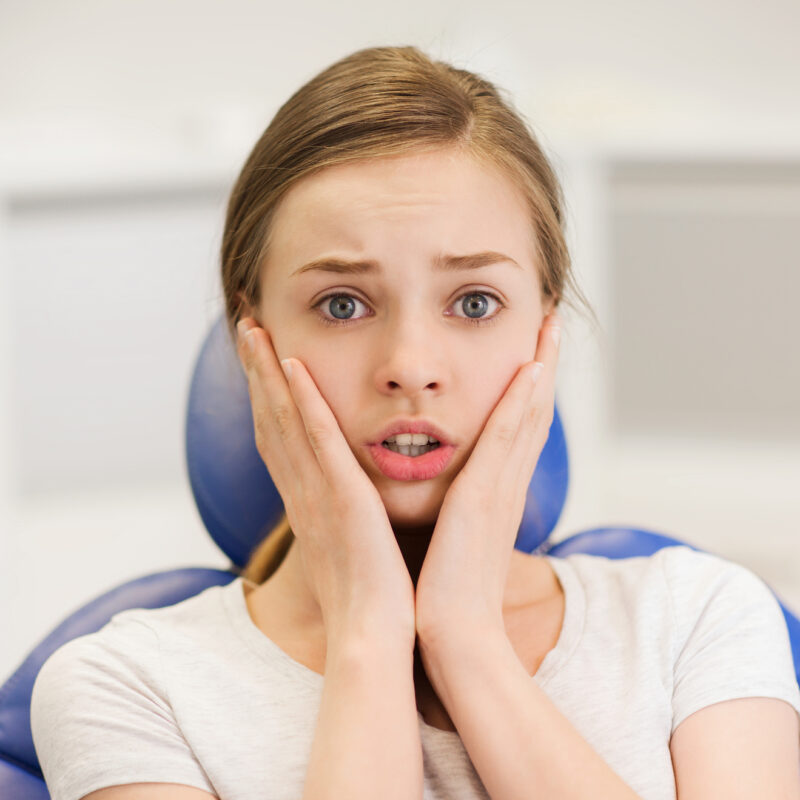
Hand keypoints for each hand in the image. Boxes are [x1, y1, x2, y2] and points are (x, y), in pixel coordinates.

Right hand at [235, 317, 415, 645]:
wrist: (373, 638)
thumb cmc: (369, 599)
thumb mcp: (350, 549)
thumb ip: (345, 519)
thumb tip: (353, 504)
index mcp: (307, 503)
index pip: (279, 439)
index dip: (266, 398)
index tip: (261, 361)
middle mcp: (301, 492)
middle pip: (269, 420)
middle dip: (255, 372)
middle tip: (244, 328)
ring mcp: (317, 494)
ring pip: (284, 420)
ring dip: (267, 372)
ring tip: (253, 329)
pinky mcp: (341, 499)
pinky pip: (318, 441)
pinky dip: (303, 401)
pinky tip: (293, 364)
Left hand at [414, 312, 561, 643]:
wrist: (453, 636)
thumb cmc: (446, 592)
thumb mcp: (453, 539)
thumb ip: (455, 510)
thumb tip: (445, 494)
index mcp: (495, 493)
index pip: (518, 429)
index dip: (529, 388)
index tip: (533, 350)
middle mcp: (506, 485)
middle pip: (533, 412)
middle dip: (544, 364)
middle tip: (551, 320)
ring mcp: (501, 490)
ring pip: (528, 415)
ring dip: (540, 368)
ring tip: (549, 325)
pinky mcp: (485, 499)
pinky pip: (507, 440)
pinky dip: (521, 403)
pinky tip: (529, 368)